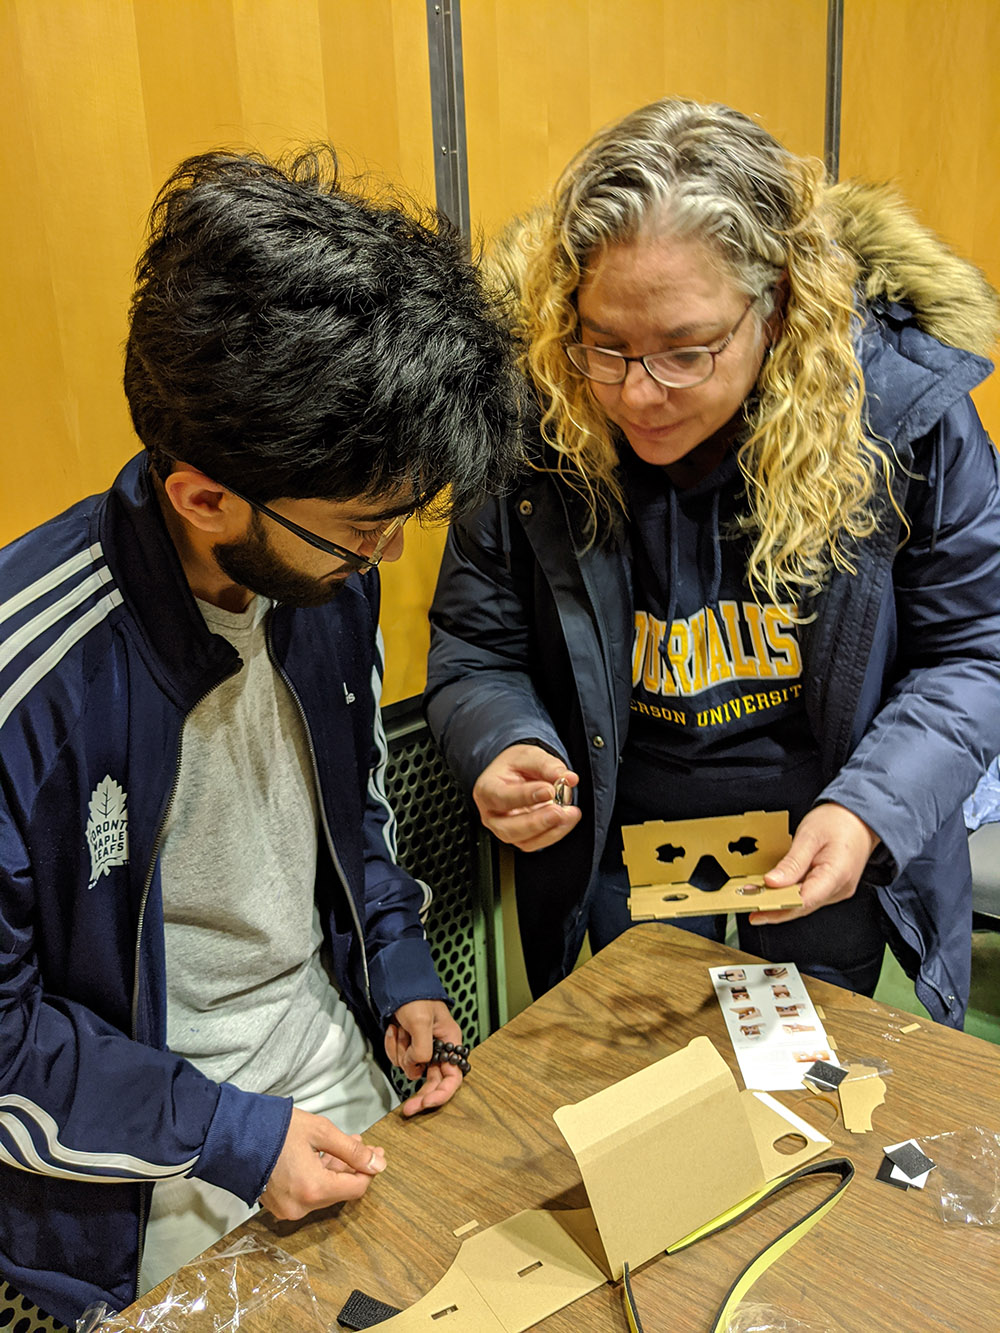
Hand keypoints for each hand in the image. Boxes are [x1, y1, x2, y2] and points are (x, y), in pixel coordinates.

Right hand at [259, 1107, 385, 1220]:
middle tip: (361, 1144)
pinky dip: (318, 1177)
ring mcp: (287, 1209)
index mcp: (314, 1189)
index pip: (357, 1188)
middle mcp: (301, 1207)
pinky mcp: (277, 1205)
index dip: (369, 1169)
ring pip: (323, 1192)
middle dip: (352, 1167)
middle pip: (340, 1191)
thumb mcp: (320, 1132)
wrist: (233, 1135)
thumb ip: (351, 1150)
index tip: (375, 1152)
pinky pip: (306, 1194)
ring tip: (342, 1146)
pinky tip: (322, 1156)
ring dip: (336, 1170)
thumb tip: (378, 1163)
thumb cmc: (275, 1129)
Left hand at [385, 1000, 463, 1116]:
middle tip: (407, 1110)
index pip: (453, 1076)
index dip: (442, 1093)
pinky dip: (392, 1046)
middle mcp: (438, 1048)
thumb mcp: (420, 1021)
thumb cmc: (415, 997)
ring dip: (401, 1052)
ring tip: (400, 1029)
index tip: (427, 1102)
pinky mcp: (407, 1047)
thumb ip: (422, 1048)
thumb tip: (418, 1067)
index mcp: (450, 1042)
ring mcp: (421, 1048)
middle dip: (419, 1093)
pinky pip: (398, 1059)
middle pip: (432, 1081)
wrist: (396, 984)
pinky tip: (394, 1028)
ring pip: (410, 1069)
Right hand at [472, 744, 581, 851]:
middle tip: (558, 810)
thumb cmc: (516, 766)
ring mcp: (505, 829)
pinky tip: (567, 819)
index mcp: (486, 789)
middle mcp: (492, 814)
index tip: (548, 790)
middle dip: (536, 822)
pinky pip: (537, 843)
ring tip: (569, 813)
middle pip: (508, 828)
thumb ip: (547, 765)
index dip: (525, 796)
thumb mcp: (529, 755)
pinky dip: (556, 833)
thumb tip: (567, 778)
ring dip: (550, 830)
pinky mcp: (521, 838)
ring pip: (524, 841)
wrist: (516, 775)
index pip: (501, 797)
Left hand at [749, 802, 879, 924]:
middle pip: (802, 906)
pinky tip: (774, 892)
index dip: (778, 907)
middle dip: (774, 908)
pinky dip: (790, 895)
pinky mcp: (831, 888)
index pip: (804, 900)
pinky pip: (808, 895)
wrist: (860, 818)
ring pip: (804, 903)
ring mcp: (836, 890)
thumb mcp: (810, 836)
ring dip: (781, 903)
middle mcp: (839, 888)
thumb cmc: (839, 822)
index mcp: (836, 875)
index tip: (757, 907)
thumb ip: (792, 862)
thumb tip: (772, 882)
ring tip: (755, 898)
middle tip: (748, 905)